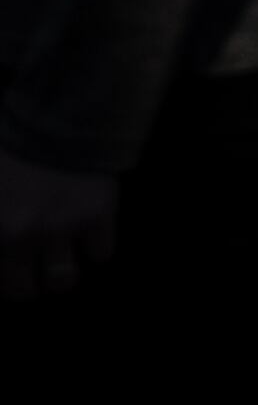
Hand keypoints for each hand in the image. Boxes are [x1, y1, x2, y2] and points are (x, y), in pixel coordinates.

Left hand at [0, 149, 119, 299]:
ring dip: (62, 273)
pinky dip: (97, 246)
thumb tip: (4, 237)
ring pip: (63, 281)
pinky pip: (101, 253)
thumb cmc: (15, 146)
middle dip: (28, 283)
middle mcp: (23, 234)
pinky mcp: (97, 216)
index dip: (3, 274)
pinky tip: (91, 231)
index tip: (10, 267)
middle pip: (24, 291)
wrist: (62, 113)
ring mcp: (61, 228)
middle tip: (34, 270)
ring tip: (64, 260)